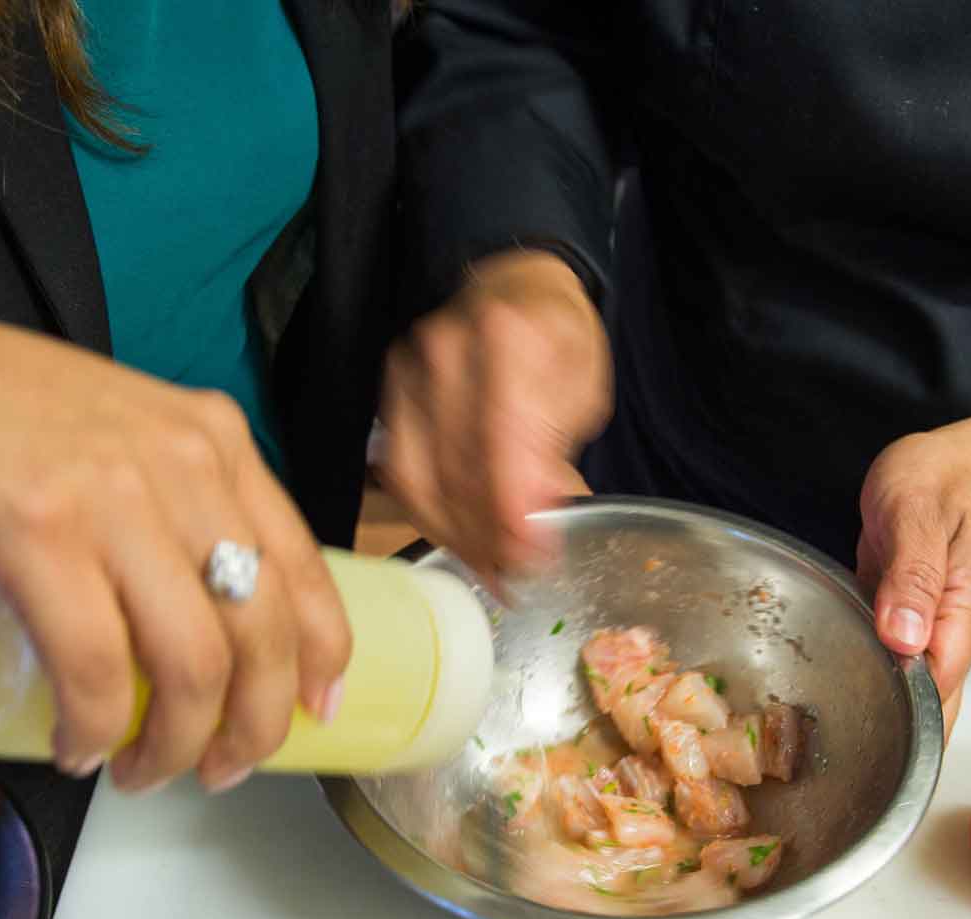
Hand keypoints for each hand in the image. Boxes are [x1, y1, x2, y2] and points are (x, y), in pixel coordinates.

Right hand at [0, 303, 350, 792]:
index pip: (303, 566)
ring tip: (142, 772)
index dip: (321, 655)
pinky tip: (78, 746)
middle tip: (220, 770)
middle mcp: (180, 462)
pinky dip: (93, 728)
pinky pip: (94, 668)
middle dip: (251, 727)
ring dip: (174, 746)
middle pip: (259, 632)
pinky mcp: (35, 532)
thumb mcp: (126, 436)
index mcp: (214, 440)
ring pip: (189, 663)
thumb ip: (181, 496)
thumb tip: (224, 611)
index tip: (315, 711)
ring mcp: (110, 495)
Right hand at [378, 249, 611, 584]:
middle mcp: (445, 349)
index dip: (510, 508)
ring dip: (456, 536)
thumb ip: (552, 452)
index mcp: (507, 337)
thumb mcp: (582, 392)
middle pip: (455, 467)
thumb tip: (530, 522)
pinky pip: (400, 473)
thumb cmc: (557, 343)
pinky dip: (429, 516)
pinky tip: (461, 540)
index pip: (498, 437)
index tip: (531, 559)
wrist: (512, 290)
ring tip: (493, 570)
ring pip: (419, 479)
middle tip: (519, 576)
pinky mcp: (387, 393)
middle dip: (488, 535)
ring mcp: (407, 370)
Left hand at [855, 403, 970, 728]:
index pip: (937, 692)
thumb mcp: (917, 514)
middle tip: (836, 769)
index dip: (902, 720)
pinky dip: (860, 688)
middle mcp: (947, 636)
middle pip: (926, 712)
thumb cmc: (934, 482)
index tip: (861, 737)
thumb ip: (913, 576)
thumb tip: (905, 639)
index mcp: (962, 616)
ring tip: (828, 758)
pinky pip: (884, 672)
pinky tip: (828, 706)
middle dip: (890, 742)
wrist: (945, 468)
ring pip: (905, 698)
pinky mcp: (900, 632)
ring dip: (874, 721)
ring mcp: (925, 637)